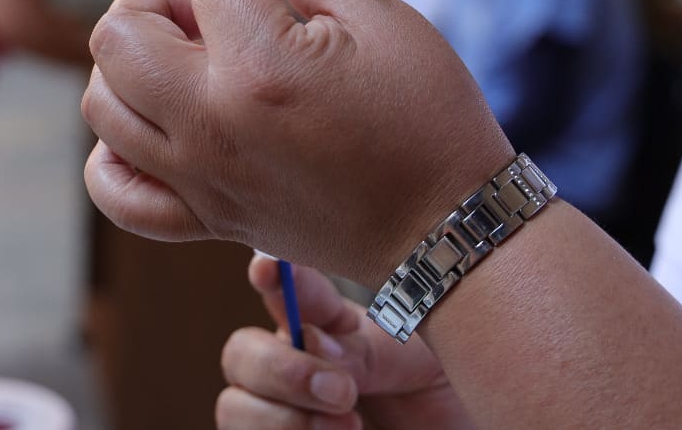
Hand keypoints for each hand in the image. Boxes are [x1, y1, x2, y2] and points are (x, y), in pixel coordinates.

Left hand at [81, 0, 512, 284]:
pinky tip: (157, 125)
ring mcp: (200, 177)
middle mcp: (213, 124)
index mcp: (262, 64)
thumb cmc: (426, 119)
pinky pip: (114, 188)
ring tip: (190, 66)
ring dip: (131, 68)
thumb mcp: (381, 20)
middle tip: (206, 10)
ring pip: (102, 104)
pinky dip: (116, 151)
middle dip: (151, 2)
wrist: (444, 228)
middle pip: (116, 36)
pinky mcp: (204, 218)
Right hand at [217, 257, 471, 429]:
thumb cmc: (447, 396)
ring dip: (281, 419)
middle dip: (281, 369)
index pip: (286, 288)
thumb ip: (367, 351)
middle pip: (242, 351)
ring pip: (233, 405)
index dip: (271, 276)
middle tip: (343, 392)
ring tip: (349, 428)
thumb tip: (309, 344)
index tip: (268, 268)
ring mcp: (283, 413)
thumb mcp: (420, 363)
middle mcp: (294, 366)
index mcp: (328, 324)